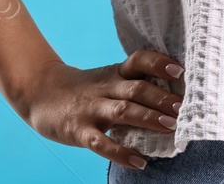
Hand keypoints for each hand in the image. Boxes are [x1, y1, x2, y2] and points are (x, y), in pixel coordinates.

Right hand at [17, 50, 184, 169]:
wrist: (40, 93)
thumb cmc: (84, 89)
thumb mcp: (108, 79)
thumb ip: (134, 85)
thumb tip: (175, 97)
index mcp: (115, 73)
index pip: (138, 60)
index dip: (158, 63)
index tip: (179, 70)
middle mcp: (105, 88)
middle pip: (136, 88)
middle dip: (161, 98)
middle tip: (183, 107)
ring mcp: (92, 110)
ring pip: (123, 112)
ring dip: (148, 118)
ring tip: (171, 126)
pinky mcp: (79, 131)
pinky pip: (102, 143)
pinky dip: (121, 153)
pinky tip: (140, 162)